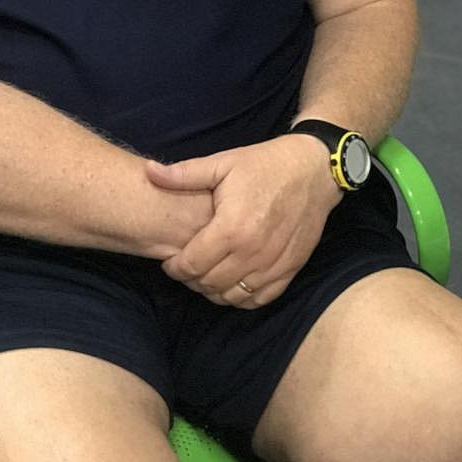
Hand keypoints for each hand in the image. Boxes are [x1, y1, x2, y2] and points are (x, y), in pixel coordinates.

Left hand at [145, 136, 341, 308]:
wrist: (313, 170)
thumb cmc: (263, 165)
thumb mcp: (222, 163)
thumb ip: (183, 175)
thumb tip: (148, 172)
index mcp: (231, 228)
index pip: (192, 264)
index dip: (174, 267)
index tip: (169, 261)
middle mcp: (252, 253)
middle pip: (209, 284)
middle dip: (191, 279)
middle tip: (185, 266)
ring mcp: (273, 265)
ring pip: (233, 296)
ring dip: (214, 291)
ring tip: (206, 275)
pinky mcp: (290, 270)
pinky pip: (260, 299)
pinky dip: (241, 298)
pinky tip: (231, 283)